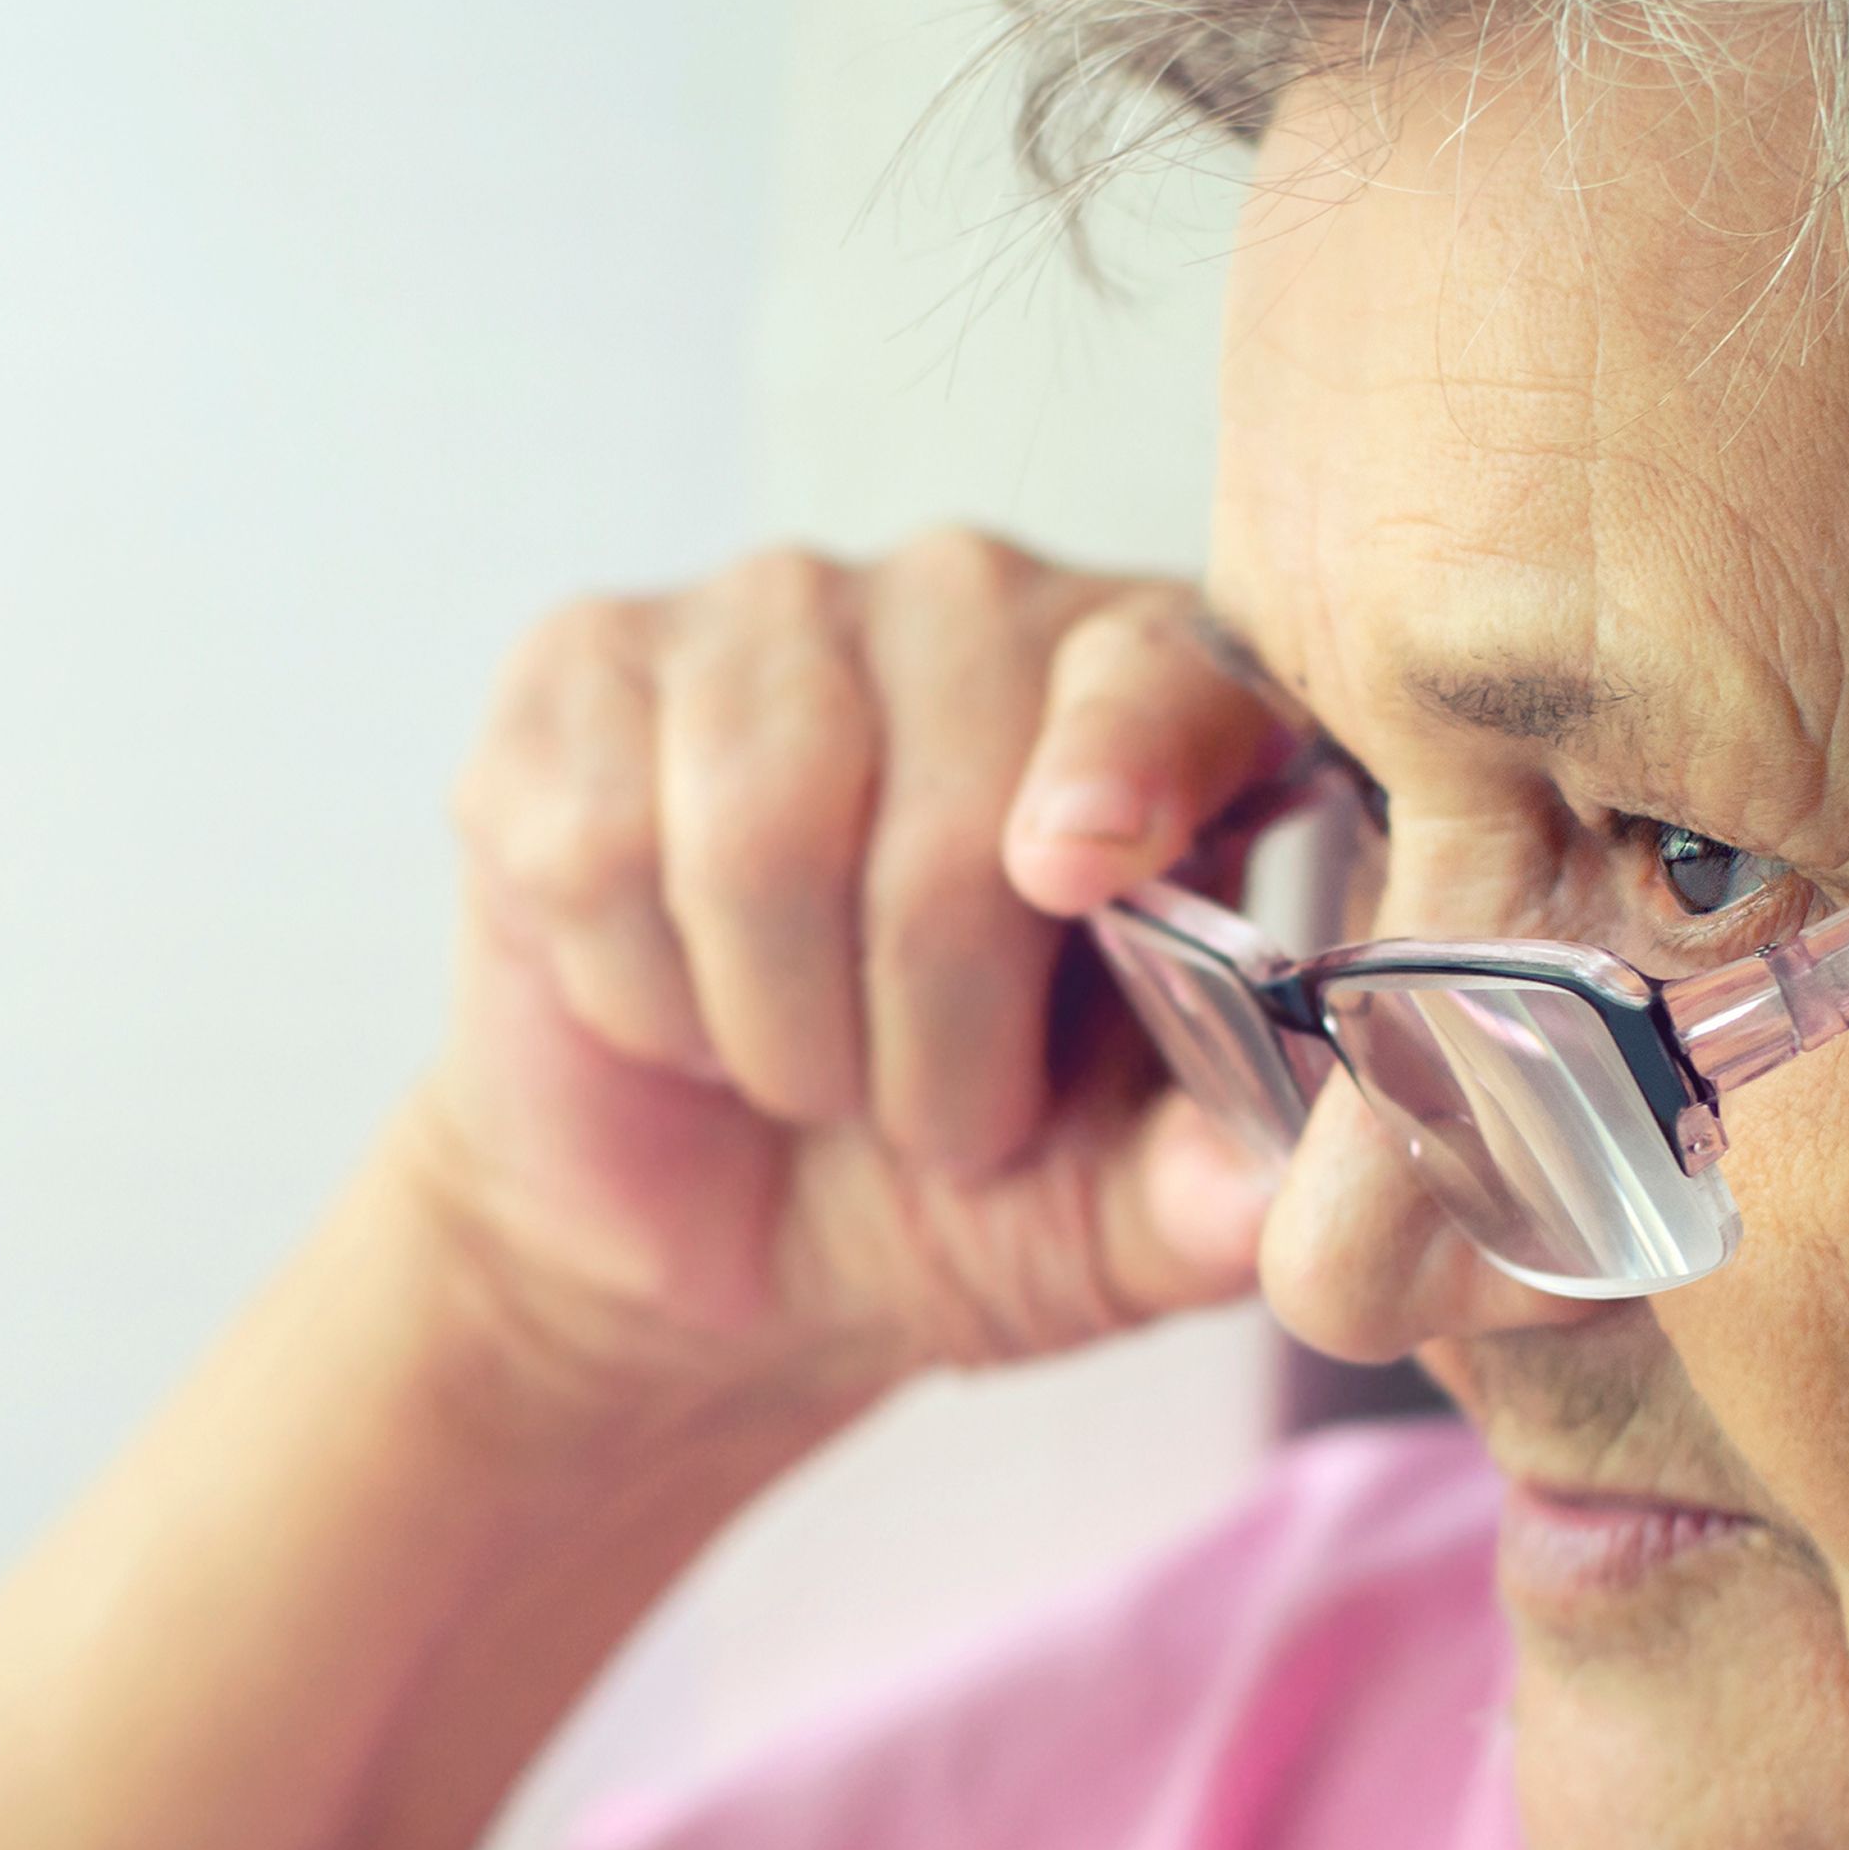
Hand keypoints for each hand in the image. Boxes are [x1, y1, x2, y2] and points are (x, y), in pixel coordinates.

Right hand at [403, 529, 1297, 1408]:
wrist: (707, 1243)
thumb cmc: (947, 1195)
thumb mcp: (1100, 1229)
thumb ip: (1199, 1199)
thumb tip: (1268, 1199)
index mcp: (1158, 703)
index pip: (1163, 669)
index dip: (1128, 755)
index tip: (1082, 871)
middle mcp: (973, 606)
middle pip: (955, 797)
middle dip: (936, 1026)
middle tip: (937, 1126)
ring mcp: (768, 612)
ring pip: (762, 824)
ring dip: (786, 1030)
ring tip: (813, 1076)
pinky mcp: (581, 665)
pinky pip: (600, 839)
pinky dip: (645, 993)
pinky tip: (680, 1010)